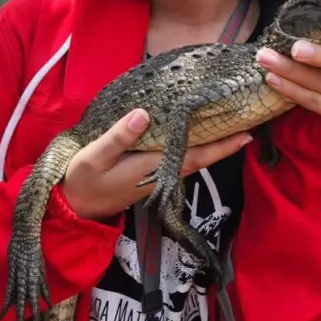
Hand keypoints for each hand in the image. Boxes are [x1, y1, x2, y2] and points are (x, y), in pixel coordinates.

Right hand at [62, 109, 251, 220]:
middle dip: (224, 142)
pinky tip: (196, 135)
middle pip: (200, 157)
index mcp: (151, 168)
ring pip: (191, 159)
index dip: (221, 146)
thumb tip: (144, 113)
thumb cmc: (82, 180)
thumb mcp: (95, 155)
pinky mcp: (149, 175)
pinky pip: (179, 159)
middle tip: (247, 120)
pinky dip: (193, 146)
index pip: (194, 155)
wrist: (73, 206)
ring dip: (211, 144)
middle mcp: (160, 175)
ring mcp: (156, 177)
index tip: (246, 133)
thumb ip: (119, 136)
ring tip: (229, 124)